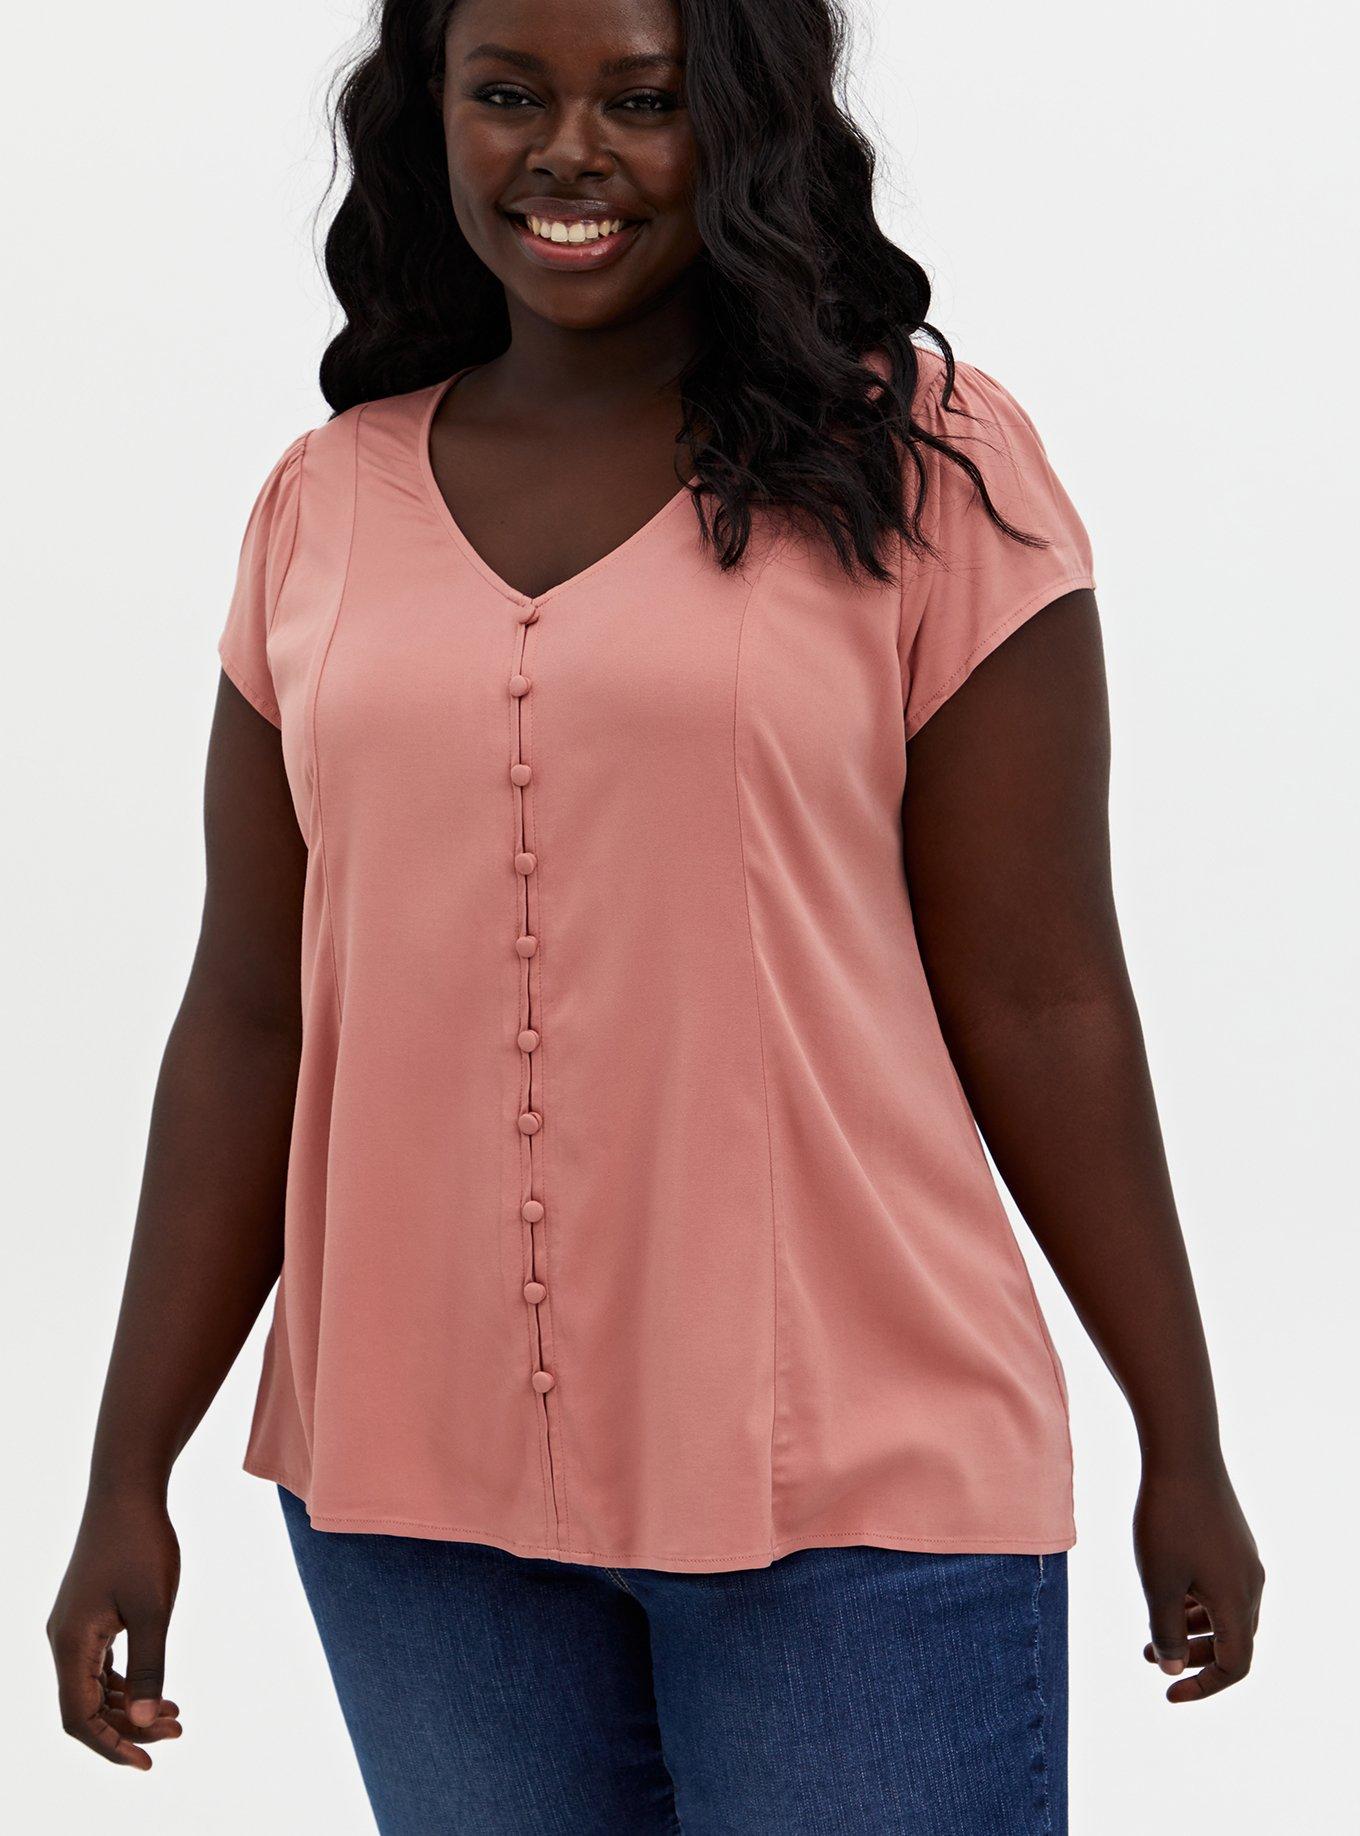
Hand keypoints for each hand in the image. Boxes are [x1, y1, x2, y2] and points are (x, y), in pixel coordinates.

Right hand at [47, 1488, 182, 1767]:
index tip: (149, 1761)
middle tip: (178, 1730)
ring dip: (130, 1706)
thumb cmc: (142, 1544)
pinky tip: (157, 1689)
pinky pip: (100, 1664)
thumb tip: (139, 1726)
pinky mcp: (87, 1614)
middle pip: (86, 1707)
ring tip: (174, 1714)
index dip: (110, 1746)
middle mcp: (63, 1639)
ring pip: (94, 1686)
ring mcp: (73, 1626)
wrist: (127, 1489)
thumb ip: (148, 1669)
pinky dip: (126, 1682)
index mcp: (70, 1643)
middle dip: (128, 1727)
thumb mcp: (154, 1609)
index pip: (79, 1718)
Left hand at [1133, 1458, 1264, 1702]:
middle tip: (1152, 1661)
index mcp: (1238, 1602)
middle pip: (1233, 1643)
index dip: (1203, 1687)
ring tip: (1149, 1635)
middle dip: (1194, 1659)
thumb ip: (1165, 1632)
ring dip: (1191, 1631)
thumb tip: (1172, 1668)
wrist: (1184, 1454)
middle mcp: (1250, 1585)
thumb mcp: (1159, 1583)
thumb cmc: (1168, 1520)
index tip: (1168, 1692)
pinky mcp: (1233, 1540)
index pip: (1235, 1666)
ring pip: (1224, 1613)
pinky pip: (1220, 1587)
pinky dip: (1195, 1602)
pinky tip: (1165, 1593)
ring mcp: (1244, 1560)